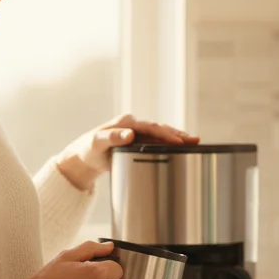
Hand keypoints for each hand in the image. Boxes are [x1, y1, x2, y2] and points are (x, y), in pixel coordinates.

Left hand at [56, 113, 200, 190]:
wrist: (83, 157)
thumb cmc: (88, 149)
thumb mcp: (97, 142)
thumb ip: (112, 137)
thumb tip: (130, 133)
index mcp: (126, 122)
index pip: (151, 126)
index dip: (166, 133)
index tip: (178, 141)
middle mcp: (133, 125)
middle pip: (160, 128)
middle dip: (178, 134)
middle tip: (194, 140)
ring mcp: (136, 133)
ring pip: (160, 134)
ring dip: (177, 137)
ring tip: (194, 142)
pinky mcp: (137, 142)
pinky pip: (156, 142)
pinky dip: (169, 143)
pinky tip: (180, 148)